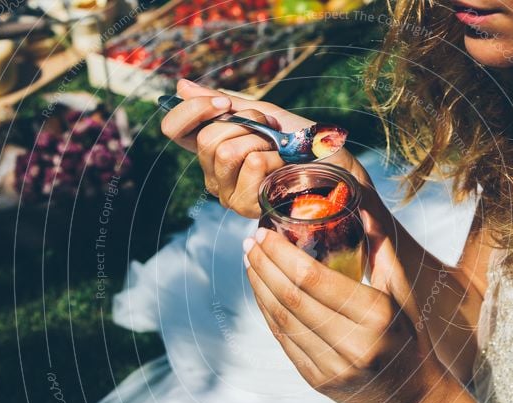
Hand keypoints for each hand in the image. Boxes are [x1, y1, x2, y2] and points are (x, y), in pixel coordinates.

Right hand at [161, 79, 355, 217]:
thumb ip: (224, 104)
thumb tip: (181, 85)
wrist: (337, 169)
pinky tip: (287, 167)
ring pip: (226, 152)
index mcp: (212, 151)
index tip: (224, 104)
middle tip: (271, 132)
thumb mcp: (264, 114)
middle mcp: (215, 176)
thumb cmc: (304, 144)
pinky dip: (276, 156)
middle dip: (245, 124)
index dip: (191, 111)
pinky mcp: (248, 206)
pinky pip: (251, 164)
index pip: (174, 130)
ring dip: (262, 140)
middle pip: (206, 139)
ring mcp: (229, 194)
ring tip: (281, 151)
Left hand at [243, 209, 448, 402]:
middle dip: (264, 265)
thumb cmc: (409, 337)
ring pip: (282, 319)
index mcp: (376, 315)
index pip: (315, 278)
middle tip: (249, 241)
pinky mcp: (318, 381)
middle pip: (292, 296)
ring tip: (250, 261)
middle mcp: (353, 343)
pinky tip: (261, 291)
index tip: (265, 232)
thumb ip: (381, 249)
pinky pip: (284, 341)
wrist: (412, 399)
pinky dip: (268, 312)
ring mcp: (332, 367)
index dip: (282, 253)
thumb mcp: (404, 292)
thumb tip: (359, 204)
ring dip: (260, 287)